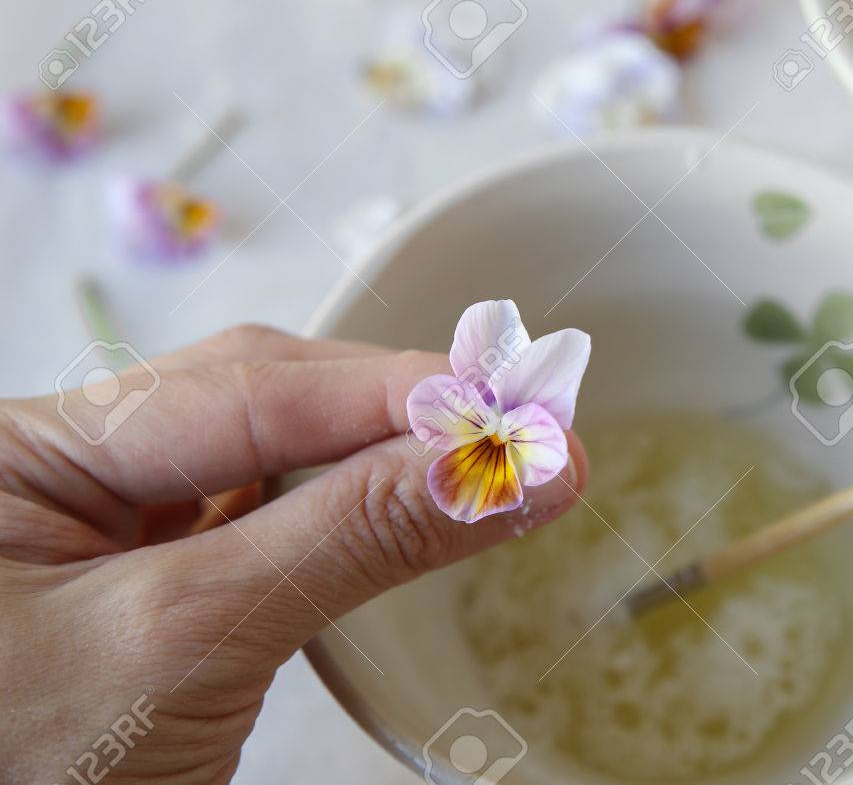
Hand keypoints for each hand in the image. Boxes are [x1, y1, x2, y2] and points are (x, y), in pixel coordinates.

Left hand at [0, 326, 585, 783]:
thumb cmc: (27, 775)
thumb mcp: (189, 642)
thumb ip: (349, 538)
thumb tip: (508, 469)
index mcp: (31, 448)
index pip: (242, 387)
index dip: (392, 391)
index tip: (516, 410)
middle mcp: (70, 464)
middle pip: (262, 401)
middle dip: (396, 414)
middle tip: (523, 434)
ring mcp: (113, 522)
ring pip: (275, 456)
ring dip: (383, 458)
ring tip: (487, 462)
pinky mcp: (165, 581)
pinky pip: (271, 521)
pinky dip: (351, 512)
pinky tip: (414, 502)